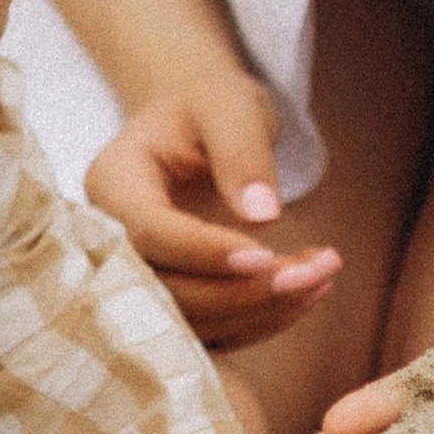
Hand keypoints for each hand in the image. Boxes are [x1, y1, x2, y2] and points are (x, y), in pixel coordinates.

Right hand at [85, 75, 340, 347]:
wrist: (196, 130)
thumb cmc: (208, 106)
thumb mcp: (228, 104)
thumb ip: (241, 150)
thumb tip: (263, 218)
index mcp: (113, 183)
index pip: (148, 232)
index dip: (203, 252)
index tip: (267, 256)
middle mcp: (113, 240)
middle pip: (166, 289)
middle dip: (242, 292)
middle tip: (314, 273)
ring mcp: (139, 276)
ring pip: (191, 320)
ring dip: (261, 310)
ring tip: (321, 276)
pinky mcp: (172, 299)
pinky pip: (212, 329)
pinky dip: (262, 319)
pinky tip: (309, 290)